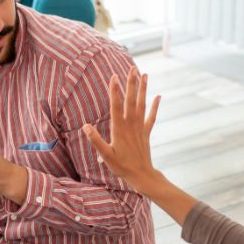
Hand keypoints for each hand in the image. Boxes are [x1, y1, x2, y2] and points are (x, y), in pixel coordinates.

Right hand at [83, 66, 160, 192]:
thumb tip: (85, 126)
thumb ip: (95, 140)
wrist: (141, 175)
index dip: (114, 91)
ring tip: (144, 74)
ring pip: (141, 104)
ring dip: (143, 89)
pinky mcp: (146, 132)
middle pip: (130, 100)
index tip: (114, 77)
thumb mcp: (105, 155)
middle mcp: (131, 124)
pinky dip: (155, 106)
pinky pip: (151, 116)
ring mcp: (140, 127)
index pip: (116, 105)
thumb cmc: (121, 166)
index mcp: (119, 128)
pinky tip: (158, 96)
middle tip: (132, 68)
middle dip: (131, 83)